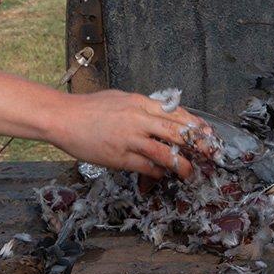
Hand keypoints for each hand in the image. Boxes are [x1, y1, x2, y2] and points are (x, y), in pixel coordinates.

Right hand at [51, 90, 213, 179]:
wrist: (63, 118)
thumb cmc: (89, 107)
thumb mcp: (119, 98)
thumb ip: (141, 107)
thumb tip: (160, 116)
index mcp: (139, 102)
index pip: (175, 113)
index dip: (194, 124)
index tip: (208, 132)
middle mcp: (138, 119)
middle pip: (177, 132)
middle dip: (198, 144)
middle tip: (211, 153)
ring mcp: (129, 139)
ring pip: (165, 153)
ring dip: (181, 164)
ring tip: (189, 172)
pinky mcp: (120, 157)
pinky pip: (147, 167)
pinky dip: (158, 172)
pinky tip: (161, 175)